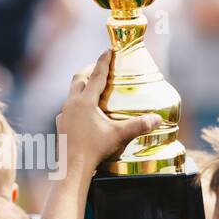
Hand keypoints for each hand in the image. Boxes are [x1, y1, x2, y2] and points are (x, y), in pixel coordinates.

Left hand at [56, 50, 159, 172]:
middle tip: (101, 67)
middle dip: (90, 69)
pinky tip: (83, 112)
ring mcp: (64, 114)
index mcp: (85, 101)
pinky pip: (67, 107)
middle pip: (79, 78)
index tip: (109, 50)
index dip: (104, 60)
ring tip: (93, 87)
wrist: (72, 168)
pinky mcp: (61, 125)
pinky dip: (76, 103)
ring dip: (81, 86)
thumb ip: (139, 125)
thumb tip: (158, 119)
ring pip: (71, 92)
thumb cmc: (95, 150)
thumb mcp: (119, 136)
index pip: (96, 74)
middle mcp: (71, 103)